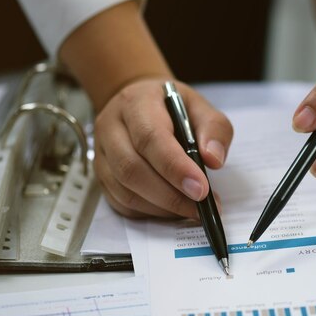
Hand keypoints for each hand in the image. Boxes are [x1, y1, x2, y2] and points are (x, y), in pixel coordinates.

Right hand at [93, 79, 232, 217]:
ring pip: (125, 191)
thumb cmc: (171, 107)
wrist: (139, 104)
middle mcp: (111, 127)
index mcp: (135, 103)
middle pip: (132, 169)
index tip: (201, 189)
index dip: (175, 168)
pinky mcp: (101, 176)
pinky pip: (121, 203)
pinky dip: (150, 212)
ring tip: (192, 209)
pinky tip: (173, 209)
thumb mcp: (200, 106)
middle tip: (201, 206)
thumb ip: (214, 129)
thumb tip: (213, 159)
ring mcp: (102, 154)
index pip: (150, 138)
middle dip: (170, 195)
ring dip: (162, 207)